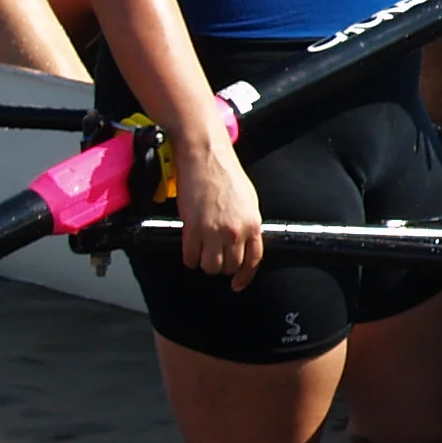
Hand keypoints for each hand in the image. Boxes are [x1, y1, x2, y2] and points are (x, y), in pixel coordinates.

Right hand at [170, 140, 264, 290]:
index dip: (244, 276)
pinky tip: (189, 252)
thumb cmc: (227, 175)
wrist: (206, 158)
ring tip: (201, 254)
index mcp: (253, 224)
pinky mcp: (192, 227)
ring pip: (209, 266)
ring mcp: (213, 231)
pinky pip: (190, 256)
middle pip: (229, 266)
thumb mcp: (249, 201)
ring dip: (204, 264)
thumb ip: (248, 224)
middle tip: (214, 258)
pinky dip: (189, 258)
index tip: (237, 284)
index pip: (252, 261)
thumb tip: (245, 242)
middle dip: (221, 267)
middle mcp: (235, 231)